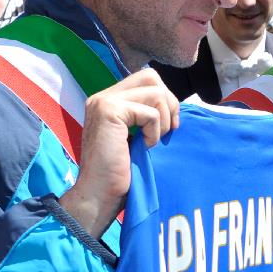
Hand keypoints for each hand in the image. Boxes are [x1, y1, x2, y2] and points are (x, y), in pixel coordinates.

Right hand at [59, 69, 178, 236]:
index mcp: (109, 101)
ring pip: (156, 92)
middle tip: (167, 131)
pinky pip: (151, 113)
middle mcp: (103, 97)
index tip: (168, 128)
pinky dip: (155, 132)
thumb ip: (146, 117)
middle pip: (151, 77)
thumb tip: (173, 103)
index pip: (147, 79)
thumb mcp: (137, 137)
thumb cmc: (120, 174)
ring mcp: (104, 102)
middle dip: (169, 102)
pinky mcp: (109, 111)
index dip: (166, 100)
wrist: (99, 194)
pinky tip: (144, 147)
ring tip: (152, 142)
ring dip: (163, 121)